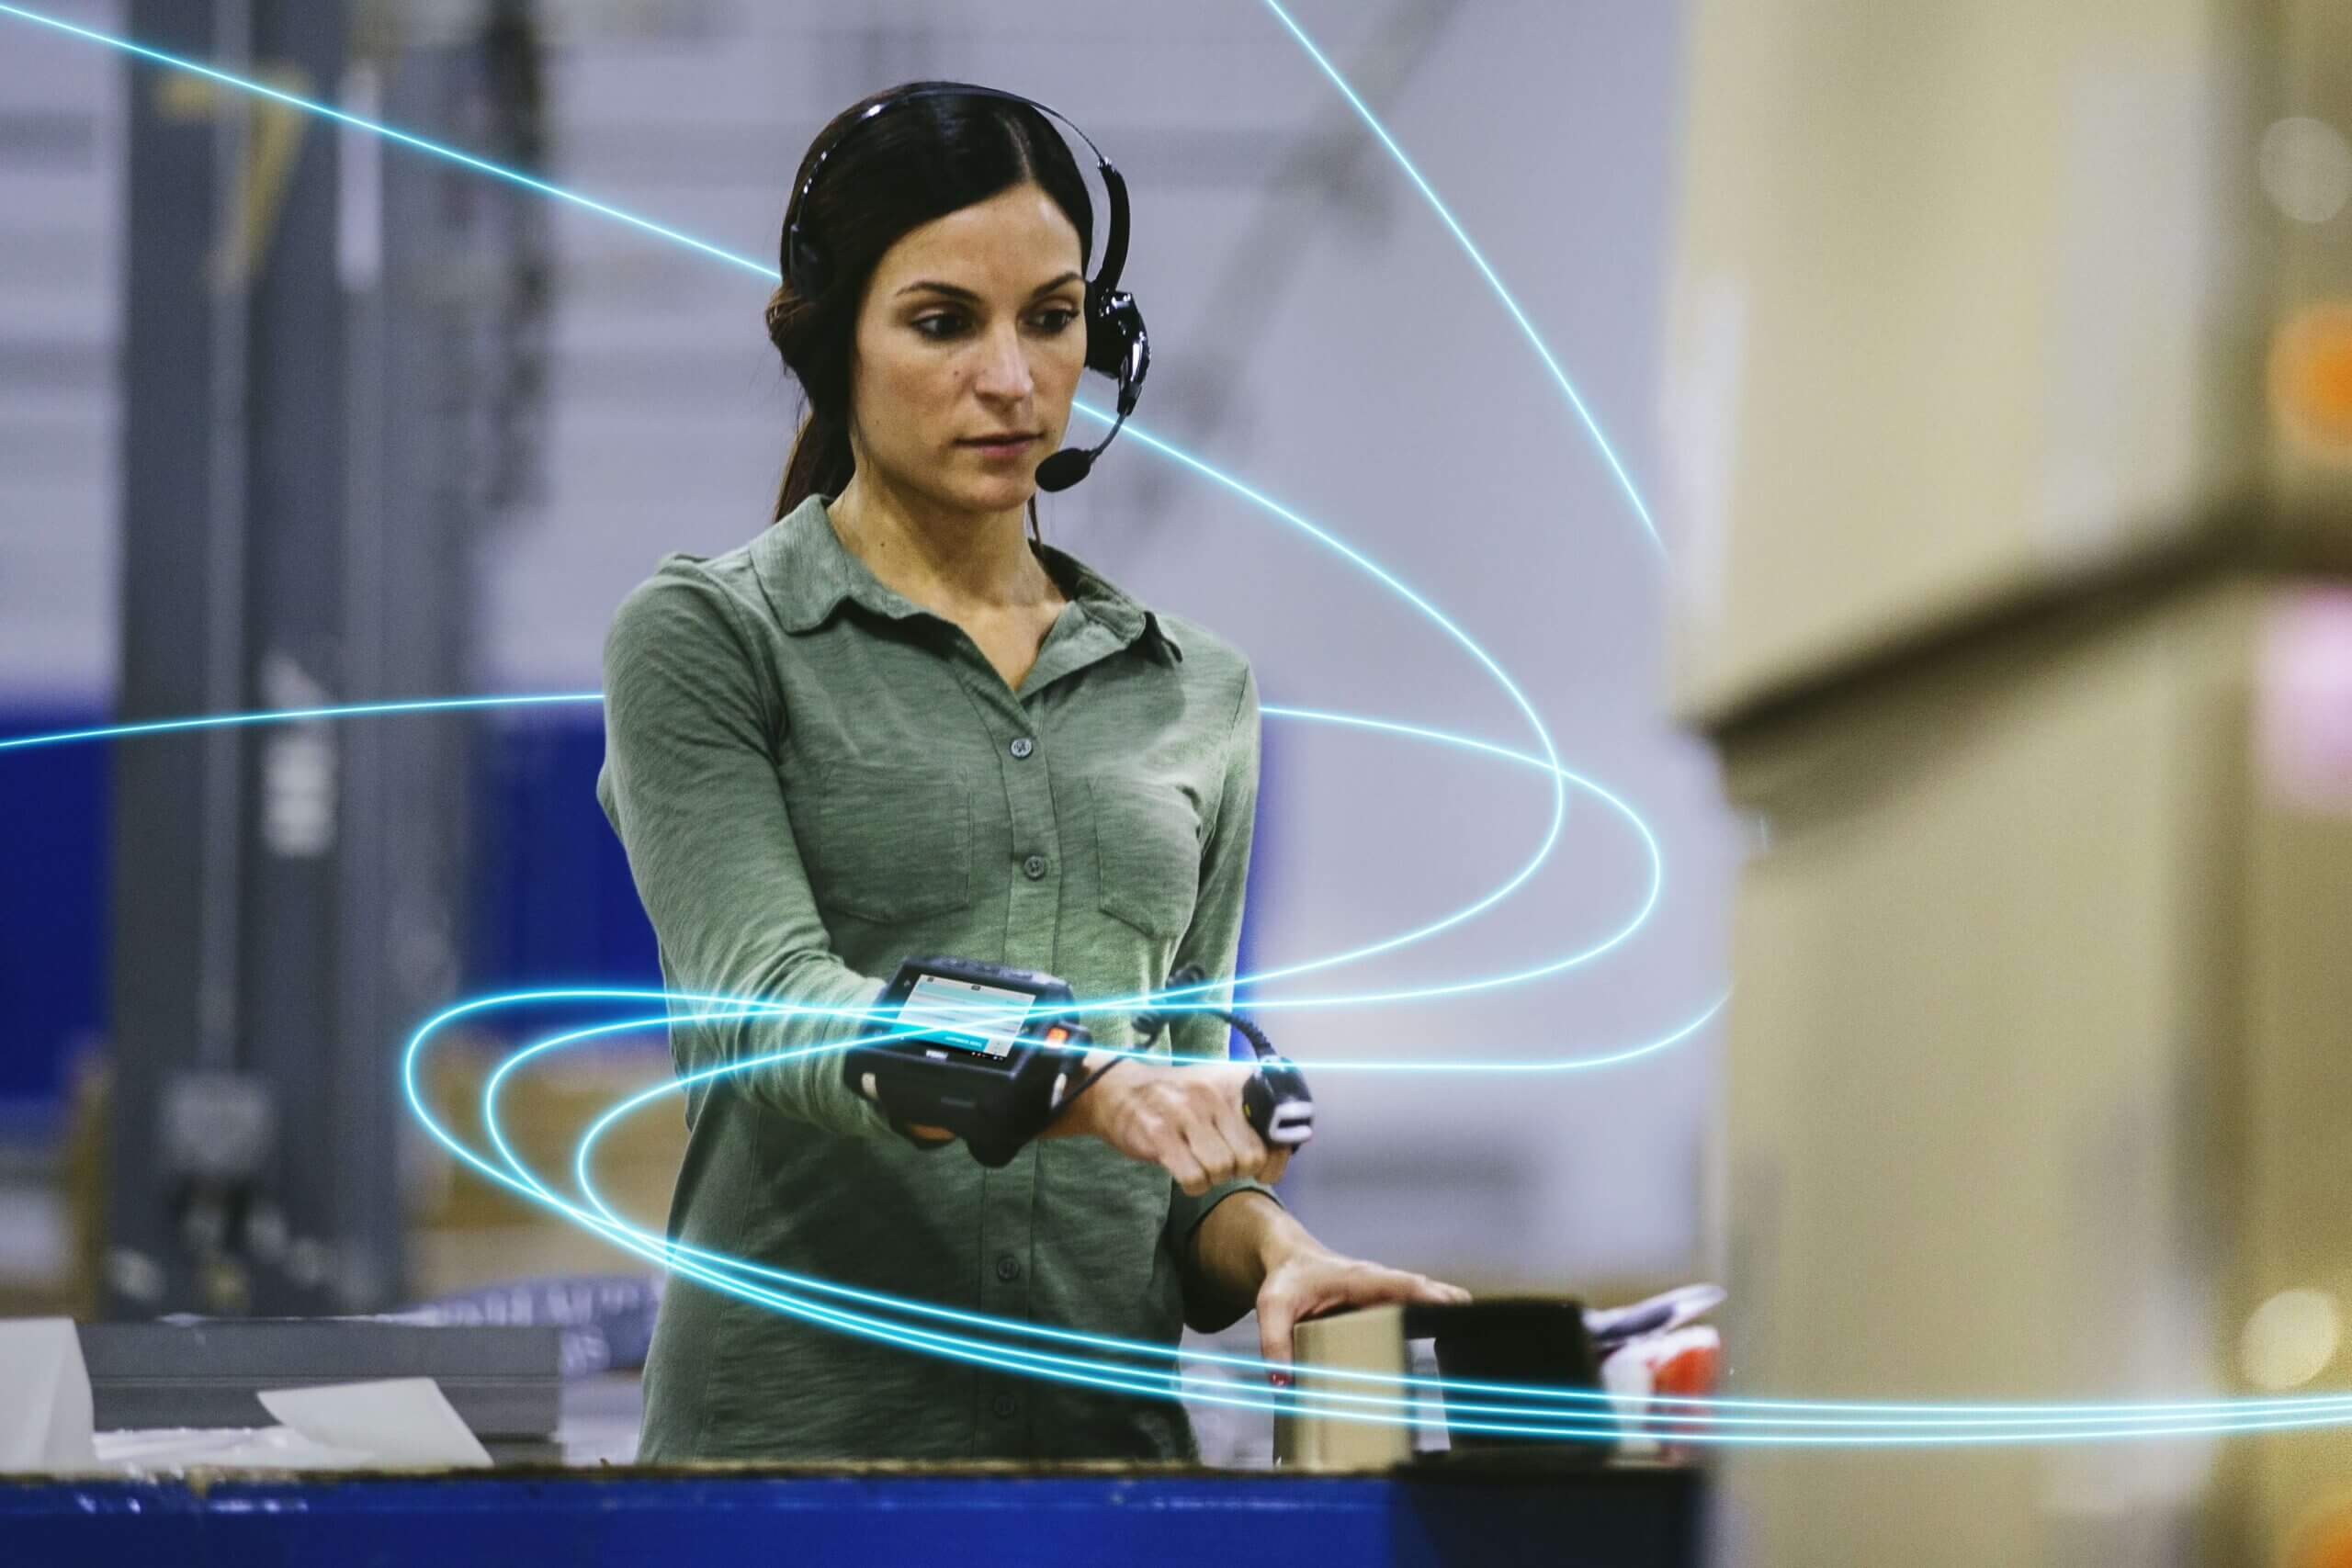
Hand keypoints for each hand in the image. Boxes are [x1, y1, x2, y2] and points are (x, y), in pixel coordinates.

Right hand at [1048, 1056, 1288, 1194]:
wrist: (1118, 1090)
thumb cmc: (1176, 1098)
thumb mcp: (1218, 1091)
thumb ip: (1253, 1112)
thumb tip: (1293, 1141)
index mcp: (1235, 1082)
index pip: (1276, 1129)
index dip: (1275, 1158)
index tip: (1263, 1165)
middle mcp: (1213, 1093)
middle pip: (1251, 1156)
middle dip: (1240, 1170)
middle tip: (1224, 1165)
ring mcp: (1185, 1113)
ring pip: (1223, 1168)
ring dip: (1214, 1178)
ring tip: (1201, 1165)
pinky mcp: (1159, 1134)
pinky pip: (1194, 1177)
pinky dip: (1194, 1185)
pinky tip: (1186, 1173)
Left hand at [1255, 1248, 1470, 1383]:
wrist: (1290, 1261)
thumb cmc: (1286, 1280)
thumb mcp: (1271, 1306)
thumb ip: (1274, 1341)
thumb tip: (1286, 1382)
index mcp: (1358, 1279)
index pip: (1398, 1283)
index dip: (1426, 1293)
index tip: (1452, 1303)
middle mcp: (1380, 1283)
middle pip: (1423, 1290)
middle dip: (1449, 1303)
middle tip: (1476, 1320)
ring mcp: (1387, 1294)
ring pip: (1427, 1298)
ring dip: (1450, 1310)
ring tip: (1476, 1332)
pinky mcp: (1387, 1306)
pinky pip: (1418, 1308)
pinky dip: (1439, 1316)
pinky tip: (1456, 1337)